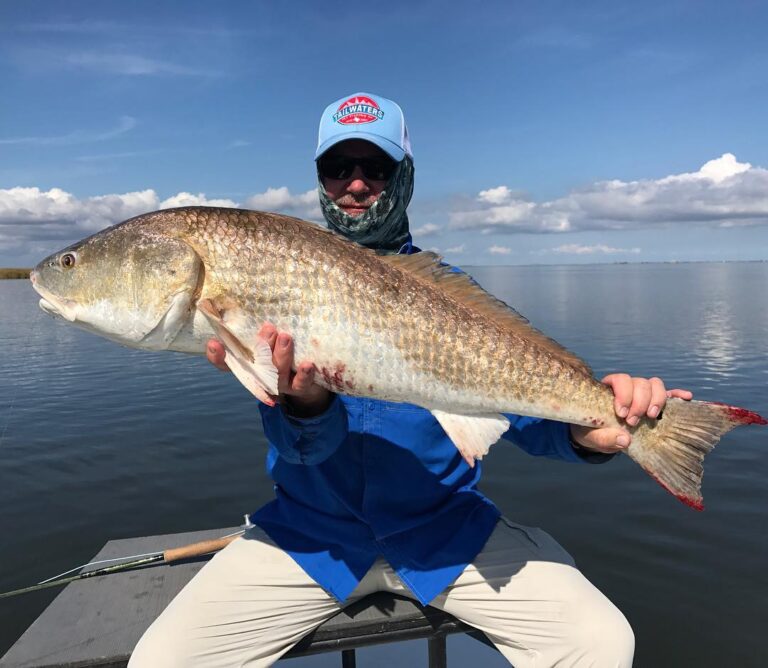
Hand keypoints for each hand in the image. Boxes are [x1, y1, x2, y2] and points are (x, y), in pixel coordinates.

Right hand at [206, 324, 332, 416]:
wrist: (305, 377)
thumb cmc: (280, 350)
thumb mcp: (266, 339)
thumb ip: (254, 326)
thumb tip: (243, 299)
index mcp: (247, 364)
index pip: (225, 363)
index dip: (217, 356)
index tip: (214, 343)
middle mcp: (261, 376)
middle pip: (257, 365)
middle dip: (262, 346)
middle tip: (268, 328)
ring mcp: (278, 384)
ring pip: (278, 373)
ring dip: (281, 355)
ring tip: (286, 337)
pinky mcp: (298, 389)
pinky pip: (300, 384)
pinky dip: (303, 375)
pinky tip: (307, 364)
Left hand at [570, 374, 692, 453]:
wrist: (598, 436)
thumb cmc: (591, 432)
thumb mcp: (590, 437)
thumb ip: (603, 438)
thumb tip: (625, 439)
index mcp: (608, 389)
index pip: (620, 379)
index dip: (624, 394)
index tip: (622, 414)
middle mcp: (627, 388)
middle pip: (640, 382)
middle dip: (639, 402)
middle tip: (632, 422)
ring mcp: (642, 395)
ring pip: (654, 384)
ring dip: (656, 399)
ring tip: (651, 417)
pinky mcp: (654, 404)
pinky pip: (669, 394)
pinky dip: (676, 394)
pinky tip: (685, 398)